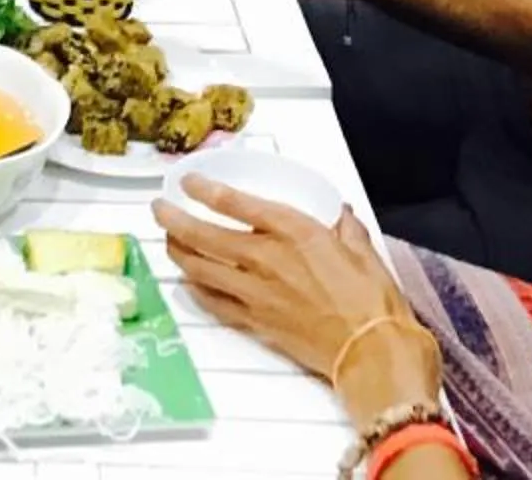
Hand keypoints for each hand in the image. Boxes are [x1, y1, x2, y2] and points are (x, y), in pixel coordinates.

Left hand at [156, 179, 436, 421]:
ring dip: (178, 252)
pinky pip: (214, 303)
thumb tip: (340, 212)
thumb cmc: (372, 300)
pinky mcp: (256, 323)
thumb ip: (344, 225)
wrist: (372, 350)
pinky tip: (189, 283)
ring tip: (168, 241)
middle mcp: (265, 259)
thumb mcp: (362, 248)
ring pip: (200, 268)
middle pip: (204, 235)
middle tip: (159, 209)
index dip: (204, 189)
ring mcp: (256, 293)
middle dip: (174, 219)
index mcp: (292, 232)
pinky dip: (196, 290)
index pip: (234, 203)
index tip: (187, 181)